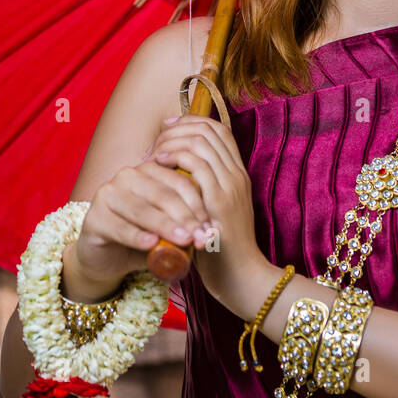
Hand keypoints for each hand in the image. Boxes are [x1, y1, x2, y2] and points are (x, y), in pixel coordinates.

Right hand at [73, 158, 214, 292]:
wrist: (107, 258)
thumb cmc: (145, 239)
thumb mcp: (169, 231)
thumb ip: (187, 227)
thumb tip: (212, 233)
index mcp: (150, 171)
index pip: (180, 182)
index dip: (198, 205)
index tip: (212, 227)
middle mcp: (127, 177)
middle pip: (163, 195)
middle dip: (186, 217)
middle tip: (202, 237)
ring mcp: (107, 194)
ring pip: (143, 210)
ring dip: (166, 226)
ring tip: (185, 240)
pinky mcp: (93, 217)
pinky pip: (120, 227)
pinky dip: (138, 236)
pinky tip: (152, 244)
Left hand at [150, 115, 262, 306]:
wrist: (242, 276)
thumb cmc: (223, 249)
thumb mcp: (216, 213)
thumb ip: (205, 191)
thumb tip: (180, 174)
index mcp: (239, 175)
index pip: (220, 131)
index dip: (193, 122)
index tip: (169, 127)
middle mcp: (238, 175)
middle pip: (209, 131)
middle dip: (179, 129)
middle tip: (158, 140)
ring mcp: (230, 186)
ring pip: (201, 143)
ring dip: (173, 142)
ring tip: (155, 153)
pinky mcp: (218, 201)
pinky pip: (195, 164)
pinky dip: (174, 157)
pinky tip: (158, 164)